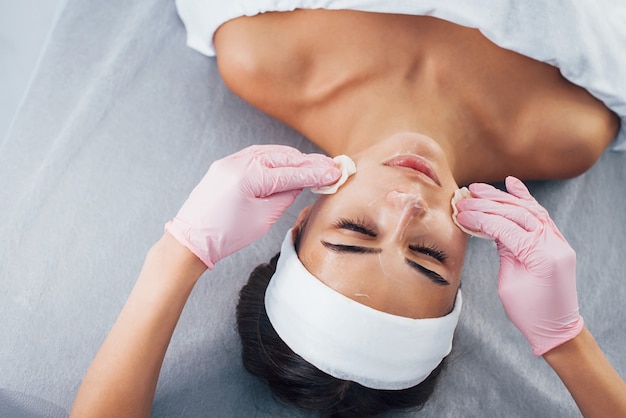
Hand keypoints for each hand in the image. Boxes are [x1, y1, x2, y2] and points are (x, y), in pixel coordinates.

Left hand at [165, 145, 340, 267]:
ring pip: (271, 152)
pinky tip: (287, 163)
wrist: (191, 240)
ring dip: (293, 158)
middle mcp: (240, 162)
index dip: (316, 173)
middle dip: (309, 162)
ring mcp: (230, 161)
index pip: (292, 172)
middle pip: (284, 157)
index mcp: (250, 176)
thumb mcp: (263, 218)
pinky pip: (256, 155)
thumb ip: (284, 195)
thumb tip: (299, 183)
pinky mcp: (225, 165)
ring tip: (313, 164)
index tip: (335, 172)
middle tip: (330, 166)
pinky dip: (275, 158)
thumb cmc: (226, 234)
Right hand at [455, 176, 583, 355]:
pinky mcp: (556, 242)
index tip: (460, 214)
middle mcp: (553, 243)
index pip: (505, 227)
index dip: (480, 218)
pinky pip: (541, 214)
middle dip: (487, 204)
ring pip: (528, 209)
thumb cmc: (531, 314)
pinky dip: (526, 198)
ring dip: (502, 198)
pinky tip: (512, 184)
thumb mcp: (509, 284)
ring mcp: (557, 241)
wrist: (558, 329)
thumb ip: (503, 252)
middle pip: (516, 213)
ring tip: (479, 189)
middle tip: (464, 198)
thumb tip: (490, 229)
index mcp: (540, 255)